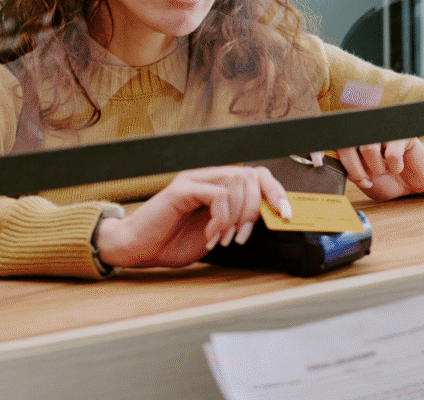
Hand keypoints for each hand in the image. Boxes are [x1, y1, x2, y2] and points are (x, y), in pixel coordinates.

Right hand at [94, 166, 289, 268]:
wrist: (137, 248)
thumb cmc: (171, 242)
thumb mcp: (215, 233)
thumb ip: (237, 222)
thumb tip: (268, 219)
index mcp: (218, 186)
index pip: (256, 175)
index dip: (276, 191)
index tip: (286, 214)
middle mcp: (208, 178)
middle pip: (250, 176)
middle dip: (255, 209)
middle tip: (242, 236)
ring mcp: (194, 180)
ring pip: (236, 182)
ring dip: (237, 215)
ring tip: (224, 238)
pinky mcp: (182, 189)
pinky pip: (216, 195)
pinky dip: (220, 218)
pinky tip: (210, 235)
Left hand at [336, 138, 423, 200]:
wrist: (411, 185)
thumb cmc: (386, 180)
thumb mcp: (364, 179)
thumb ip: (350, 170)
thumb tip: (340, 163)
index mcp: (356, 141)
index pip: (339, 144)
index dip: (339, 159)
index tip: (342, 172)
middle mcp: (369, 132)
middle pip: (349, 144)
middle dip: (355, 168)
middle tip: (365, 180)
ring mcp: (386, 132)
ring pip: (369, 147)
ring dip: (376, 168)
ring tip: (383, 171)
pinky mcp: (403, 136)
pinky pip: (393, 154)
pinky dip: (394, 167)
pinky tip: (398, 167)